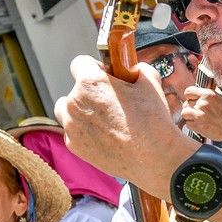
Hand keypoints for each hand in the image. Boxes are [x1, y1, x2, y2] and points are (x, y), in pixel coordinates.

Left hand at [55, 56, 179, 185]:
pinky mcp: (74, 146)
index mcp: (90, 82)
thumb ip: (136, 69)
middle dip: (90, 93)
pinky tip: (105, 137)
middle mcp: (75, 102)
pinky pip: (73, 132)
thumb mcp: (151, 82)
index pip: (80, 63)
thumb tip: (132, 68)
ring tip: (104, 120)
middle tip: (112, 103)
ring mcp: (72, 126)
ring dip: (80, 111)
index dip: (95, 68)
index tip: (106, 78)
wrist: (154, 158)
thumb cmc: (152, 119)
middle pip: (74, 89)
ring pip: (67, 111)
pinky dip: (84, 132)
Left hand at [181, 86, 221, 140]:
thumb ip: (207, 94)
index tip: (193, 101)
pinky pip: (188, 124)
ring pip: (185, 114)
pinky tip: (201, 125)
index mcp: (207, 94)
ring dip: (190, 117)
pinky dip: (193, 125)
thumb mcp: (220, 96)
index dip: (190, 97)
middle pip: (186, 104)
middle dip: (191, 108)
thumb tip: (197, 93)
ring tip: (198, 119)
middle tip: (199, 112)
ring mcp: (200, 115)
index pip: (188, 92)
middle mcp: (202, 104)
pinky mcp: (200, 126)